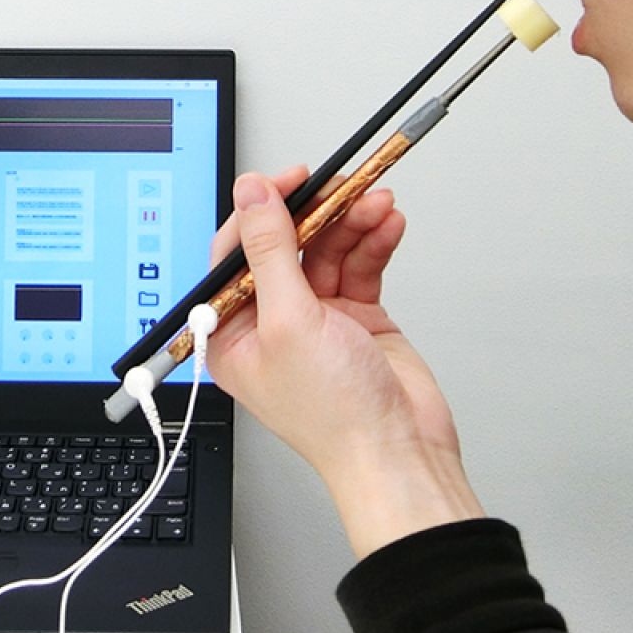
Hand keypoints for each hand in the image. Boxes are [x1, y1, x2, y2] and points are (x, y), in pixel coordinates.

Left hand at [203, 167, 484, 557]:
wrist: (399, 452)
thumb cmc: (336, 417)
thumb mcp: (289, 322)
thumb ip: (270, 251)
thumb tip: (251, 195)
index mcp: (232, 331)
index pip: (235, 253)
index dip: (259, 211)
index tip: (286, 179)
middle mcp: (270, 321)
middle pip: (286, 243)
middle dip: (317, 211)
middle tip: (341, 184)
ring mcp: (315, 318)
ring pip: (327, 248)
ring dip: (352, 221)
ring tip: (376, 203)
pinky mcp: (355, 317)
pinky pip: (359, 264)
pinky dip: (374, 241)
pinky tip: (387, 225)